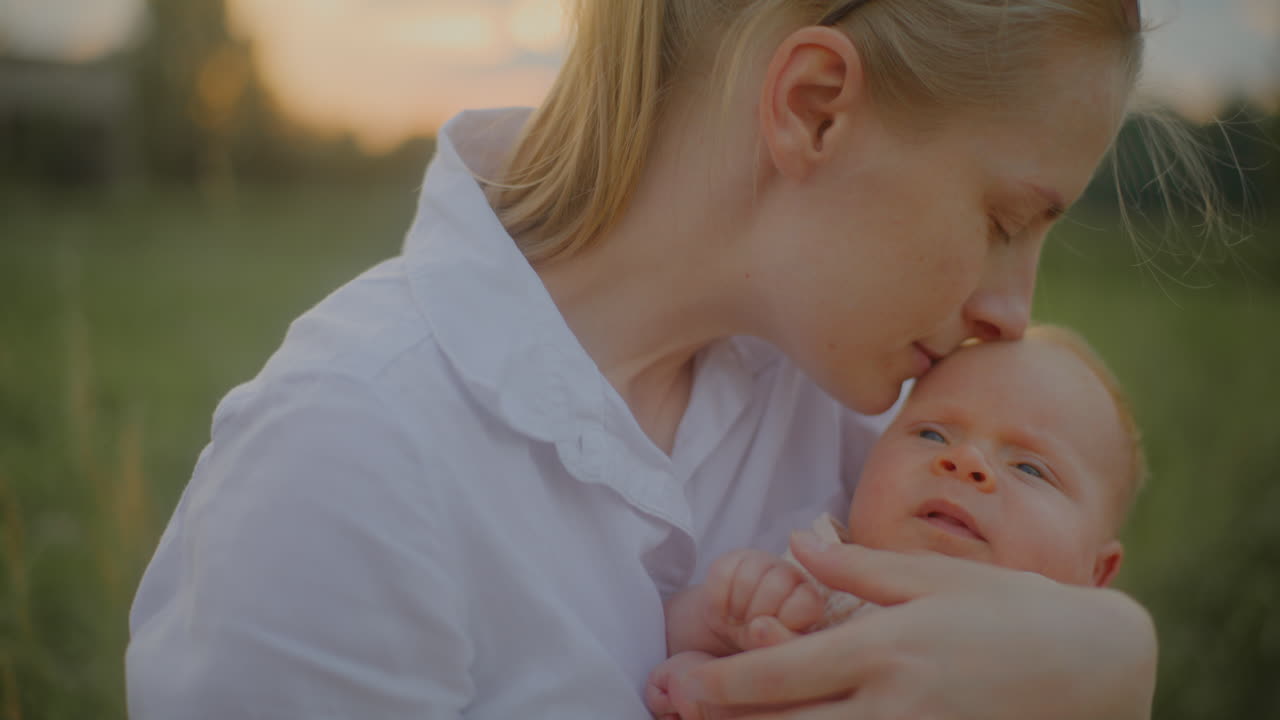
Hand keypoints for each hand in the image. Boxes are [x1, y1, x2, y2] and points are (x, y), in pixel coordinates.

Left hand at [670, 531, 1156, 718]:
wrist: (1095, 667)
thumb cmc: (1012, 609)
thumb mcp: (931, 576)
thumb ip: (855, 565)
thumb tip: (796, 541)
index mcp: (882, 647)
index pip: (779, 673)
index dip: (722, 684)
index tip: (681, 686)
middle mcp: (892, 704)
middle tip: (681, 711)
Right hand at [703, 549, 824, 651]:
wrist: (733, 633)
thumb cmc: (762, 647)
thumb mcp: (775, 655)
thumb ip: (777, 643)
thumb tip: (758, 627)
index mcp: (811, 602)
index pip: (805, 603)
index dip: (783, 623)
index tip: (773, 636)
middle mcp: (793, 575)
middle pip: (775, 586)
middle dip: (756, 616)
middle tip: (751, 629)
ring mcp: (764, 562)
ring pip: (747, 580)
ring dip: (736, 609)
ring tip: (738, 622)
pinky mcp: (735, 558)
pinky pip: (722, 575)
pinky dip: (718, 601)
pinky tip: (724, 610)